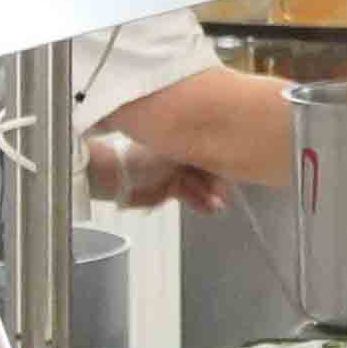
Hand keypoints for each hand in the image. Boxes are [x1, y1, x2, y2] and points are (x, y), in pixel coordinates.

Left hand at [93, 141, 228, 211]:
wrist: (116, 179)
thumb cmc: (142, 159)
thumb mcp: (172, 152)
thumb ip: (194, 153)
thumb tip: (218, 150)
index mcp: (182, 138)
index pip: (207, 148)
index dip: (218, 161)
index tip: (230, 171)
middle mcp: (182, 154)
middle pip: (206, 168)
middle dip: (216, 181)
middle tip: (224, 192)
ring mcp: (177, 173)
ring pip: (200, 185)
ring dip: (210, 195)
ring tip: (217, 204)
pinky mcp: (172, 190)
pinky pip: (191, 197)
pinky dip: (200, 203)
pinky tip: (209, 209)